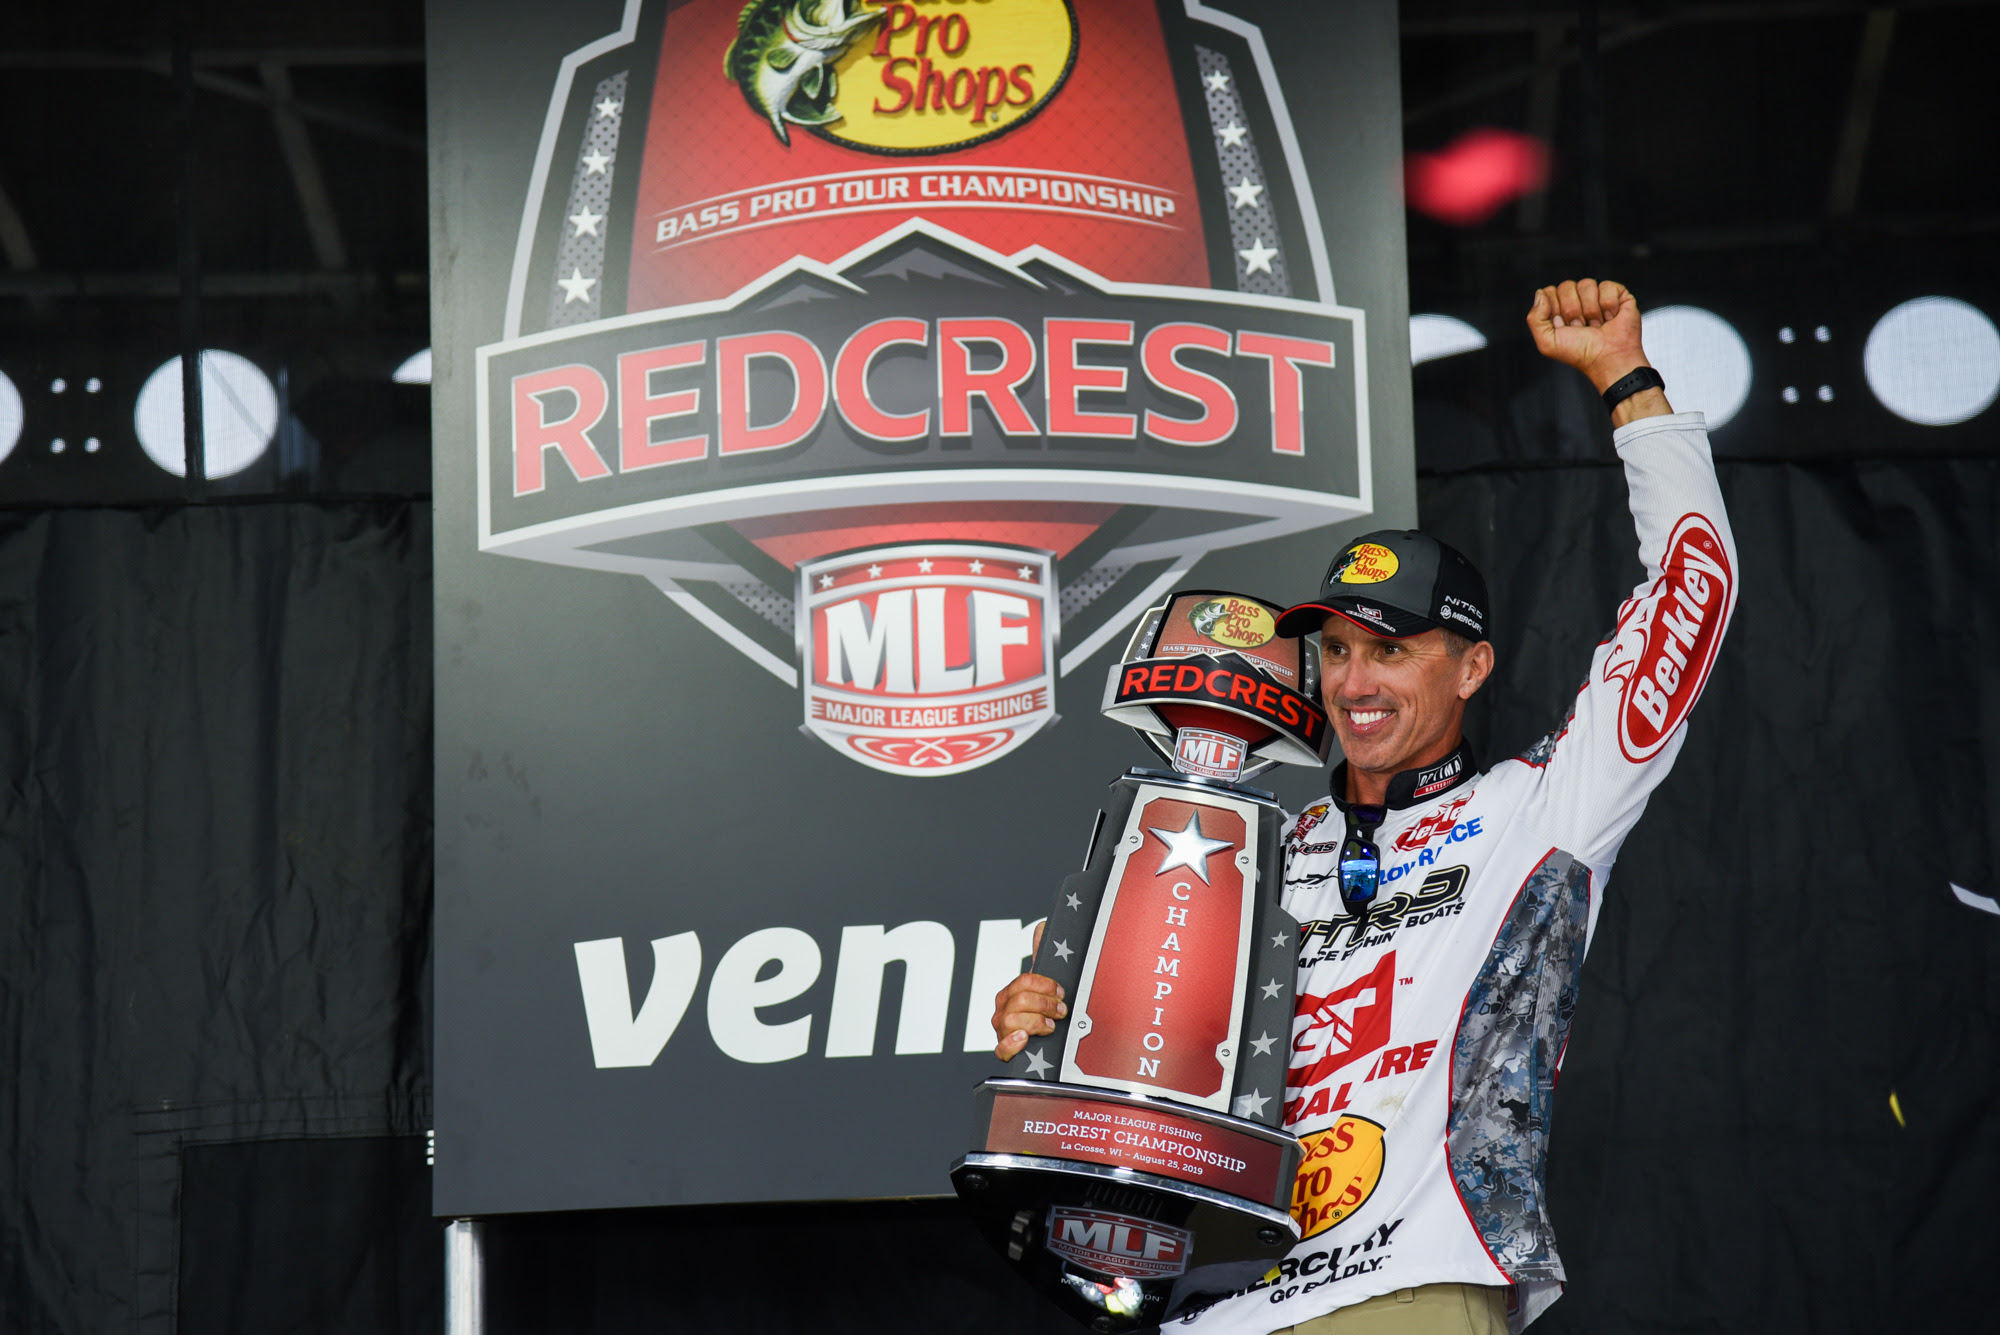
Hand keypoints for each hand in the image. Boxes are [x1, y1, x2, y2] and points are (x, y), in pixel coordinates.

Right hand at [992, 920, 1065, 1060]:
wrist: (1039, 1046)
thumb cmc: (1039, 1015)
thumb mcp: (1041, 986)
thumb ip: (1040, 958)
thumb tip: (1042, 926)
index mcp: (1008, 994)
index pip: (1024, 981)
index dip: (1046, 986)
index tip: (1061, 992)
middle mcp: (1001, 1012)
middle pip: (1020, 999)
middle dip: (1045, 1004)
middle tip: (1061, 1011)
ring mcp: (1002, 1032)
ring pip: (1013, 1021)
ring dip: (1036, 1023)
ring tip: (1049, 1026)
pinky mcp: (1004, 1052)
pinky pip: (1001, 1049)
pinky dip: (1013, 1043)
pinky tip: (1025, 1039)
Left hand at [1527, 278, 1670, 425]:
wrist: (1608, 359)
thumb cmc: (1580, 353)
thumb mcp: (1547, 342)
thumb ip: (1535, 318)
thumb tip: (1540, 293)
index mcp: (1558, 309)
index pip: (1549, 292)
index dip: (1555, 309)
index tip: (1563, 326)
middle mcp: (1577, 300)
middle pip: (1566, 286)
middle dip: (1572, 311)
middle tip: (1581, 327)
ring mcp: (1596, 296)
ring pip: (1586, 284)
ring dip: (1591, 310)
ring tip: (1596, 325)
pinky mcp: (1617, 294)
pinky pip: (1606, 286)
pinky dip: (1608, 305)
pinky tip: (1610, 318)